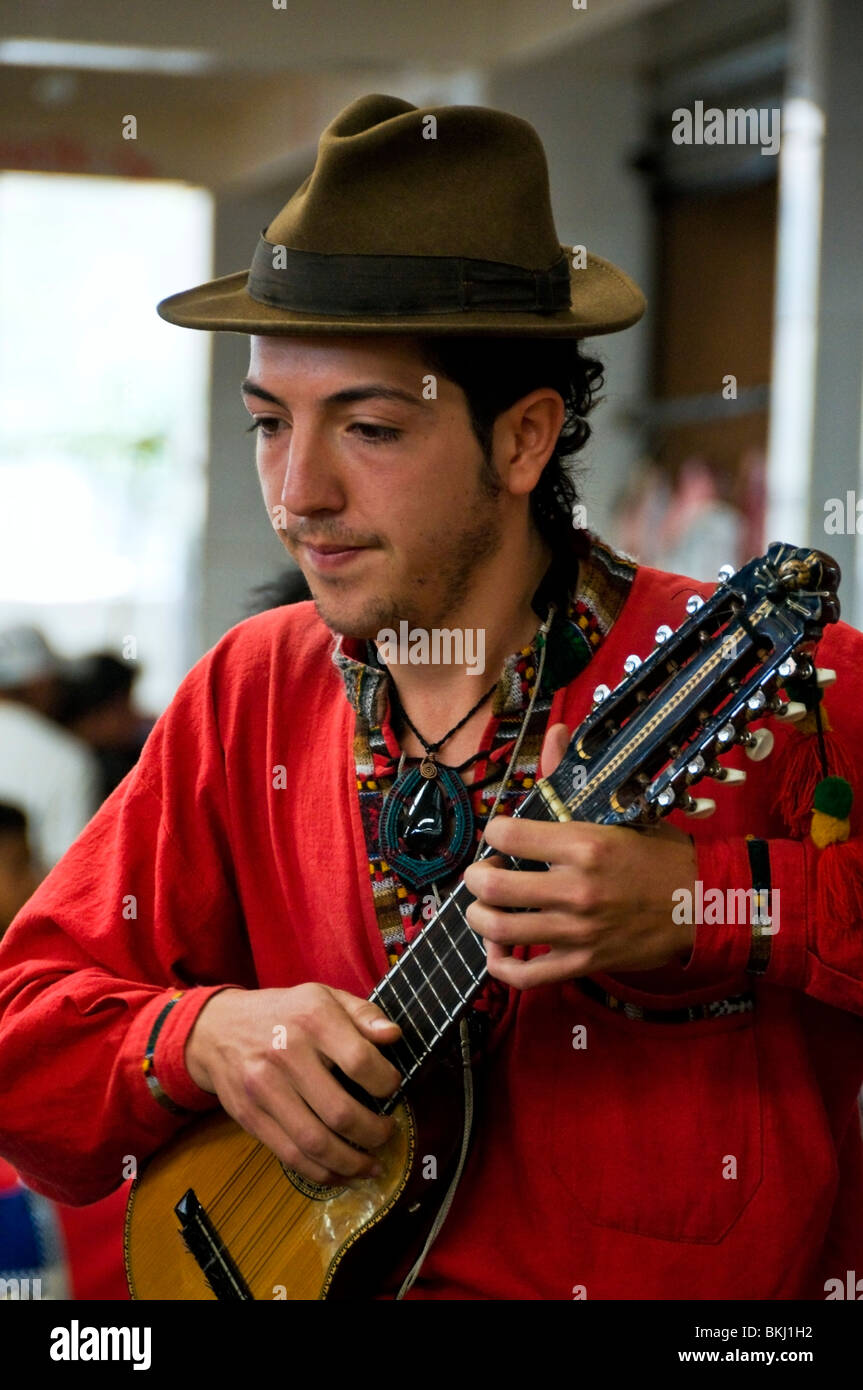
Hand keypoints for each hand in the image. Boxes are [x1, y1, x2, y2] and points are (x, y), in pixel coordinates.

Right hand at [185, 984, 401, 1185]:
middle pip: (340, 1112)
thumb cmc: (283, 1013)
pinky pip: (291, 1156)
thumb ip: (364, 1013)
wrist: (217, 1028)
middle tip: (387, 1133)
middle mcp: (286, 1055)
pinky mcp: (250, 1117)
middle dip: (374, 1133)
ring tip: (372, 1164)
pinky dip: (322, 1172)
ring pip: (316, 1143)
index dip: (387, 1083)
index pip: (360, 1062)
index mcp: (312, 1019)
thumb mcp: (324, 996)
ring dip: (352, 1163)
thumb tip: (394, 1036)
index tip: (393, 1088)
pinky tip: (342, 1172)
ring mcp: (264, 1090)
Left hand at [462, 722, 696, 988]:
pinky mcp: (584, 962)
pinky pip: (527, 976)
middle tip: (482, 874)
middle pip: (492, 887)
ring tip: (486, 908)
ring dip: (480, 918)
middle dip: (475, 878)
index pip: (506, 835)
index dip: (493, 832)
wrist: (704, 904)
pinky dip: (502, 966)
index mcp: (584, 845)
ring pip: (500, 931)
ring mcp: (578, 931)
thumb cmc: (662, 855)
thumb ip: (574, 778)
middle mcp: (576, 888)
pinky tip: (499, 951)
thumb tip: (556, 730)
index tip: (500, 836)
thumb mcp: (621, 812)